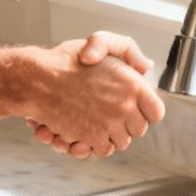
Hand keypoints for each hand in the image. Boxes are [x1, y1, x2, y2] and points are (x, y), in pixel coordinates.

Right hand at [25, 31, 164, 157]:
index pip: (156, 112)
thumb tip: (147, 66)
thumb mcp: (103, 45)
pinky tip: (86, 130)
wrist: (38, 81)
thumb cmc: (67, 62)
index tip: (136, 108)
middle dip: (126, 124)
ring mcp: (111, 124)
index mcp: (133, 84)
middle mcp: (126, 106)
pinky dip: (95, 144)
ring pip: (122, 142)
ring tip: (96, 119)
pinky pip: (104, 150)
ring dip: (110, 134)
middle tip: (109, 111)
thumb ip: (129, 52)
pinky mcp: (94, 138)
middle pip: (138, 129)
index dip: (146, 111)